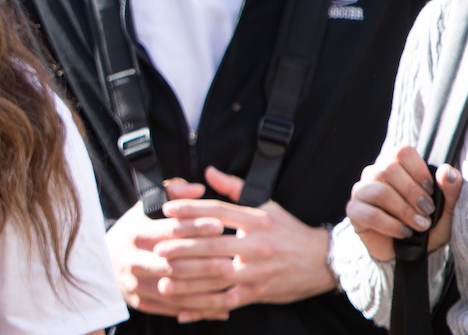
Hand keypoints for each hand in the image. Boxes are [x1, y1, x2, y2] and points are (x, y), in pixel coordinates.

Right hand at [108, 178, 234, 320]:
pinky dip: (198, 308)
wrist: (99, 264)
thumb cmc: (130, 232)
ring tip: (231, 284)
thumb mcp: (142, 209)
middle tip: (231, 260)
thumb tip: (198, 188)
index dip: (195, 227)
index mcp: (135, 234)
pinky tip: (221, 306)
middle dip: (204, 263)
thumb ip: (171, 194)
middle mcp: (134, 260)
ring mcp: (136, 283)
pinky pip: (173, 307)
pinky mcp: (141, 302)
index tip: (220, 226)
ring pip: (176, 289)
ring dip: (205, 289)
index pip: (169, 230)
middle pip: (174, 263)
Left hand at [149, 167, 338, 318]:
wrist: (326, 261)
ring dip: (189, 281)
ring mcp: (258, 272)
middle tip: (158, 250)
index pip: (218, 211)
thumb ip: (235, 188)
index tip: (166, 210)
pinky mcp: (259, 293)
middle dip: (183, 249)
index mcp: (256, 220)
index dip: (190, 209)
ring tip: (163, 282)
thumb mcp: (266, 205)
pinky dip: (205, 309)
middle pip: (213, 246)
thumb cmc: (289, 231)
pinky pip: (228, 302)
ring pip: (218, 277)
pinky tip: (184, 312)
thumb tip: (208, 171)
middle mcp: (256, 246)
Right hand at [348, 145, 461, 260]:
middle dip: (413, 193)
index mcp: (397, 167)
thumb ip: (450, 189)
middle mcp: (375, 174)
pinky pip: (370, 213)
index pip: (401, 152)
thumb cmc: (427, 225)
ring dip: (404, 211)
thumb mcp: (446, 208)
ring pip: (380, 191)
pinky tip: (404, 233)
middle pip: (389, 169)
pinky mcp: (354, 210)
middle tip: (428, 211)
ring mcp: (362, 191)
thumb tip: (447, 172)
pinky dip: (391, 225)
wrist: (411, 252)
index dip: (418, 170)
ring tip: (419, 225)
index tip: (430, 189)